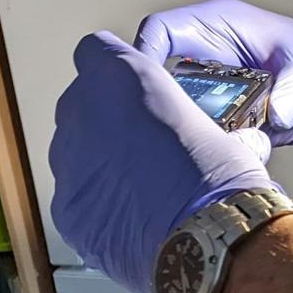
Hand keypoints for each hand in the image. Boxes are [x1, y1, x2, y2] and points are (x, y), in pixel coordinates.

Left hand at [50, 32, 274, 292]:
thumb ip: (191, 121)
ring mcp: (68, 163)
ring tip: (136, 189)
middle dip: (103, 120)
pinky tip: (127, 221)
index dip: (113, 71)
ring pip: (72, 153)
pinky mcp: (66, 210)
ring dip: (97, 164)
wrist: (206, 241)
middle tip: (141, 147)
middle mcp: (82, 111)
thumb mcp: (219, 129)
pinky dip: (95, 206)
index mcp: (121, 76)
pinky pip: (75, 199)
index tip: (130, 91)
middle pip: (79, 104)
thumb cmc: (218, 180)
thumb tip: (226, 139)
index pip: (96, 51)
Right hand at [134, 0, 292, 146]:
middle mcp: (204, 56)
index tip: (146, 88)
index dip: (144, 54)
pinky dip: (204, 147)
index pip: (161, 31)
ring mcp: (208, 88)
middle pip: (157, 75)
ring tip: (206, 147)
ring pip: (173, 109)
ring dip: (184, 130)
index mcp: (216, 27)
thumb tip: (276, 116)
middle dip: (160, 103)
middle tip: (174, 130)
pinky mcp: (217, 116)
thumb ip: (292, 91)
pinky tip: (222, 158)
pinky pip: (197, 133)